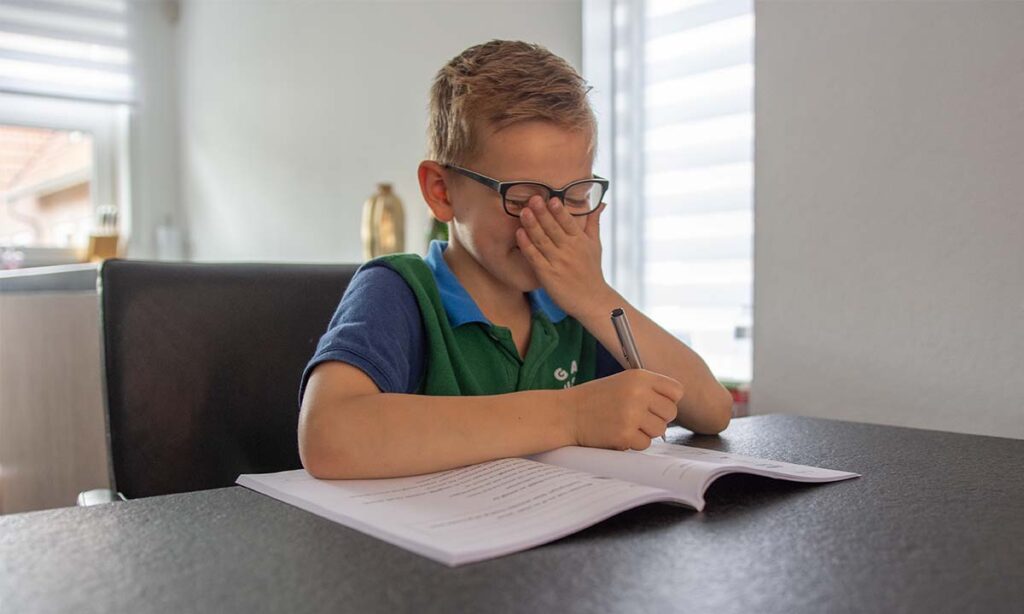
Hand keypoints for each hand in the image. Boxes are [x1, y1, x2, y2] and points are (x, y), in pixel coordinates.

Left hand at [515, 195, 611, 317]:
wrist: (592, 300)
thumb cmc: (592, 271)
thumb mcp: (596, 245)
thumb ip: (593, 222)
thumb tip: (600, 203)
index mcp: (581, 241)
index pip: (569, 222)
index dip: (559, 210)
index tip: (551, 198)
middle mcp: (570, 250)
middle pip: (554, 228)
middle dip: (543, 213)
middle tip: (533, 198)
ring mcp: (558, 262)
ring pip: (542, 240)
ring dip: (532, 225)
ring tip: (524, 212)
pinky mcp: (547, 274)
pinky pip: (535, 257)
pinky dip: (527, 245)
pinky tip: (519, 234)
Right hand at [565, 370, 683, 450]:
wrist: (565, 414)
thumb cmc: (593, 400)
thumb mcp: (622, 382)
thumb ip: (648, 389)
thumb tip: (672, 406)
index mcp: (639, 377)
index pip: (676, 390)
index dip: (667, 400)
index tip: (655, 405)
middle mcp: (638, 393)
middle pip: (671, 413)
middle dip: (657, 418)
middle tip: (638, 419)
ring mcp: (632, 415)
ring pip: (659, 430)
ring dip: (645, 432)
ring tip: (624, 425)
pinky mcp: (625, 435)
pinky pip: (644, 444)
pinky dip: (632, 443)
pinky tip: (616, 434)